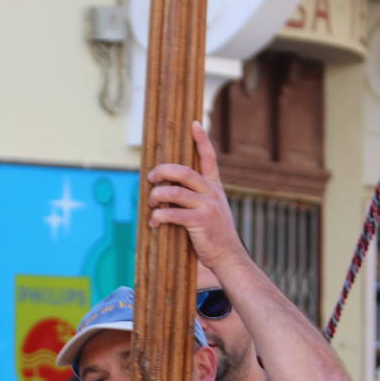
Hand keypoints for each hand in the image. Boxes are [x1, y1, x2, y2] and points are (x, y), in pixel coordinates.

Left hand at [145, 122, 249, 273]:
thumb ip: (196, 199)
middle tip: (151, 176)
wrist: (229, 257)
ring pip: (175, 191)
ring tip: (151, 202)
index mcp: (215, 188)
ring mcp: (207, 206)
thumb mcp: (211, 212)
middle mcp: (212, 193)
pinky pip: (173, 213)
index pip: (210, 157)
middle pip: (184, 171)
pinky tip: (154, 223)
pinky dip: (159, 216)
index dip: (201, 139)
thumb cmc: (215, 237)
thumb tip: (170, 192)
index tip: (194, 123)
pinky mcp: (200, 221)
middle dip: (164, 171)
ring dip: (158, 195)